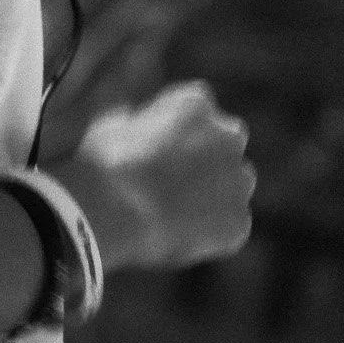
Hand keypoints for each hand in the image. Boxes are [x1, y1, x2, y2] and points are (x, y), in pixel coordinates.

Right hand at [54, 79, 254, 273]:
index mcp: (198, 103)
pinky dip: (211, 234)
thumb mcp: (110, 121)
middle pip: (225, 146)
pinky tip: (179, 238)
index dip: (176, 133)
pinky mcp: (238, 221)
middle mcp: (229, 136)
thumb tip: (131, 104)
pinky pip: (228, 226)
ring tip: (175, 215)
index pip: (197, 111)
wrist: (113, 211)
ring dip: (213, 196)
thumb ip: (132, 110)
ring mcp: (238, 181)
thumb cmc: (105, 163)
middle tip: (172, 183)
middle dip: (206, 160)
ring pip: (233, 187)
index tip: (157, 150)